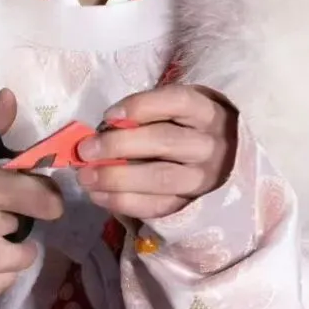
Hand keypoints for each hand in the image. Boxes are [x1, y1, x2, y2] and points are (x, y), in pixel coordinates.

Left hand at [75, 84, 238, 221]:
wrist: (222, 159)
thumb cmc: (186, 126)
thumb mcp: (175, 109)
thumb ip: (145, 114)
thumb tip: (100, 130)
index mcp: (206, 111)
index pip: (177, 102)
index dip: (140, 107)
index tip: (108, 116)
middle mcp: (210, 144)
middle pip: (165, 141)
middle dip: (119, 145)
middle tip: (85, 150)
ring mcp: (204, 177)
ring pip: (161, 178)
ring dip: (117, 178)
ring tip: (87, 177)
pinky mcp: (192, 204)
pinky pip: (157, 206)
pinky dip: (123, 202)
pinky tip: (99, 196)